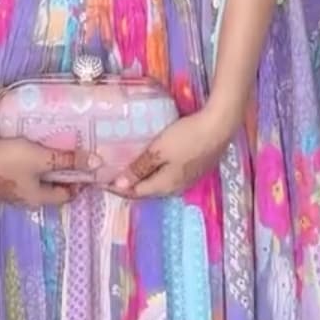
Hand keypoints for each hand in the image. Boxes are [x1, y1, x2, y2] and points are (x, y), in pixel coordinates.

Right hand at [0, 128, 96, 209]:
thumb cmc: (9, 159)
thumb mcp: (43, 158)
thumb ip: (69, 160)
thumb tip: (97, 163)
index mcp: (37, 199)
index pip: (64, 196)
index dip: (77, 183)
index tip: (84, 169)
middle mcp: (23, 202)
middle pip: (48, 192)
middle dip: (59, 178)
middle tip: (68, 161)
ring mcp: (7, 195)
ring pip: (32, 186)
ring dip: (42, 175)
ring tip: (48, 157)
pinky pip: (18, 180)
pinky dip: (27, 172)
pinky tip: (24, 158)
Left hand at [107, 109, 232, 199]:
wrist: (219, 126)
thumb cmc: (187, 137)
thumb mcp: (158, 151)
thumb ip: (139, 168)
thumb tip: (120, 185)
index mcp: (164, 186)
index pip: (134, 193)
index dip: (116, 187)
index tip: (100, 180)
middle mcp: (176, 188)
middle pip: (146, 190)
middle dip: (128, 185)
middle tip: (111, 174)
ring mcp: (187, 179)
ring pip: (158, 184)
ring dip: (142, 178)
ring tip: (128, 167)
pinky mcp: (194, 169)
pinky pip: (168, 176)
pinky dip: (154, 172)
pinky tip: (151, 162)